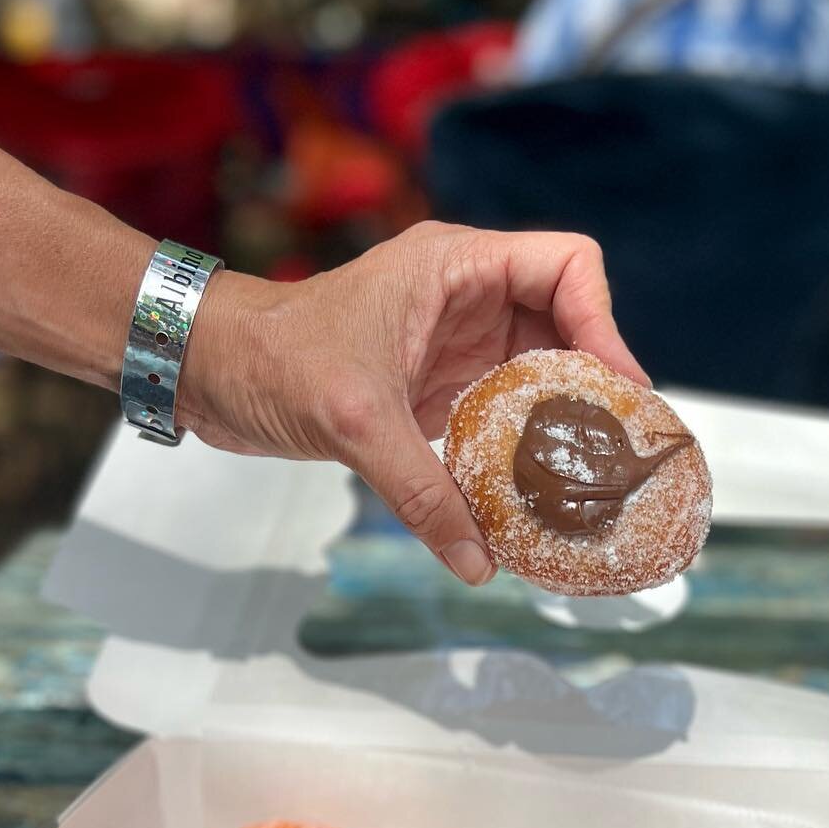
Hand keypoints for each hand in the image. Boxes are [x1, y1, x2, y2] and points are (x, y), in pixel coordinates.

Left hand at [181, 221, 646, 583]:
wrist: (210, 371)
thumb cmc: (272, 359)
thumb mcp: (355, 423)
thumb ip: (422, 492)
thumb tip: (477, 563)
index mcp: (456, 266)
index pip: (568, 265)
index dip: (605, 322)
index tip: (617, 391)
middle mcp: (467, 298)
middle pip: (568, 324)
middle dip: (596, 381)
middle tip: (618, 448)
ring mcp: (456, 343)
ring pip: (540, 372)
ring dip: (563, 420)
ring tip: (590, 477)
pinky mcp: (437, 387)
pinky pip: (502, 412)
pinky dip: (522, 448)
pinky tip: (534, 494)